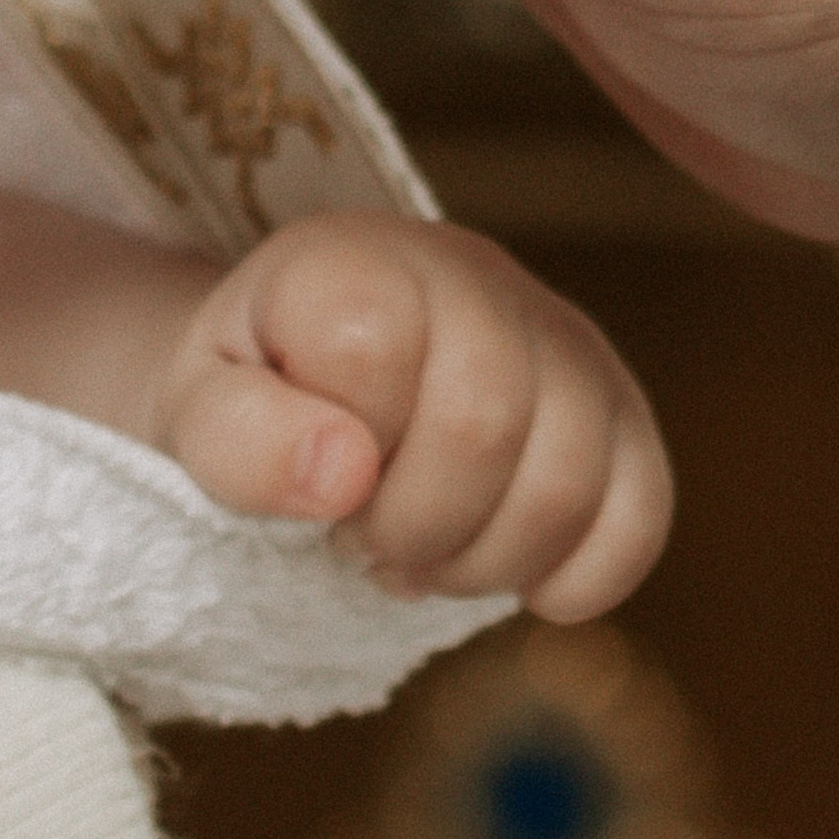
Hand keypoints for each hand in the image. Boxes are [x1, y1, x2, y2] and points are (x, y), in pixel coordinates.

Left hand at [150, 214, 670, 624]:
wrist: (304, 369)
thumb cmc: (248, 393)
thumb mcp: (195, 410)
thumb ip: (237, 436)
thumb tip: (342, 473)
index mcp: (358, 259)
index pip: (372, 358)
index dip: (334, 457)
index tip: (310, 483)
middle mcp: (475, 276)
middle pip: (482, 428)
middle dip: (411, 527)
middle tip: (364, 540)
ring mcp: (561, 337)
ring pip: (566, 481)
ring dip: (481, 563)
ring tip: (422, 554)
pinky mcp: (619, 405)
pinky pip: (643, 509)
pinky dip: (578, 577)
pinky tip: (512, 579)